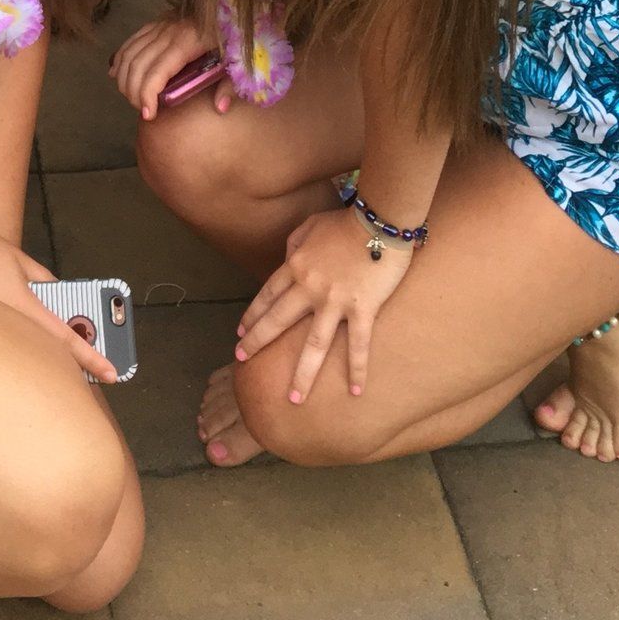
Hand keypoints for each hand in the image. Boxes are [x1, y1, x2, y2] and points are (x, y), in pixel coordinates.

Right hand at [0, 220, 119, 383]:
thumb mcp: (21, 261)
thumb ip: (45, 280)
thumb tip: (60, 295)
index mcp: (26, 308)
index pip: (67, 340)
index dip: (93, 359)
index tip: (113, 373)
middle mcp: (10, 328)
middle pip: (49, 354)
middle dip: (71, 361)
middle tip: (93, 367)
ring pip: (27, 355)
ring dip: (45, 356)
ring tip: (62, 356)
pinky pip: (5, 349)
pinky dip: (20, 348)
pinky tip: (21, 344)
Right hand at [109, 16, 230, 119]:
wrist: (227, 1)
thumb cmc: (232, 33)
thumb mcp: (237, 60)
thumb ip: (229, 85)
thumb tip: (220, 108)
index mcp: (186, 42)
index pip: (156, 72)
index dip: (146, 95)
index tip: (148, 114)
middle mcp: (167, 32)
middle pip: (138, 66)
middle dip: (134, 92)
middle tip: (142, 110)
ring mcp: (159, 25)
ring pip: (129, 54)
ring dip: (124, 79)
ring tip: (131, 98)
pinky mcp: (155, 21)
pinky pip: (130, 41)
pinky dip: (120, 59)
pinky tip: (116, 75)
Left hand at [236, 203, 413, 401]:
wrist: (378, 220)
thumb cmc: (346, 220)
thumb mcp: (311, 224)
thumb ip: (295, 243)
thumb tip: (288, 258)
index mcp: (296, 266)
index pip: (267, 295)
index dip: (253, 315)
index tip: (240, 332)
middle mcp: (309, 288)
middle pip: (278, 321)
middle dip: (257, 342)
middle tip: (242, 360)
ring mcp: (335, 302)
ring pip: (313, 345)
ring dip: (303, 374)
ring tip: (294, 399)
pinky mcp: (362, 309)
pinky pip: (358, 345)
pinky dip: (356, 369)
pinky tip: (355, 391)